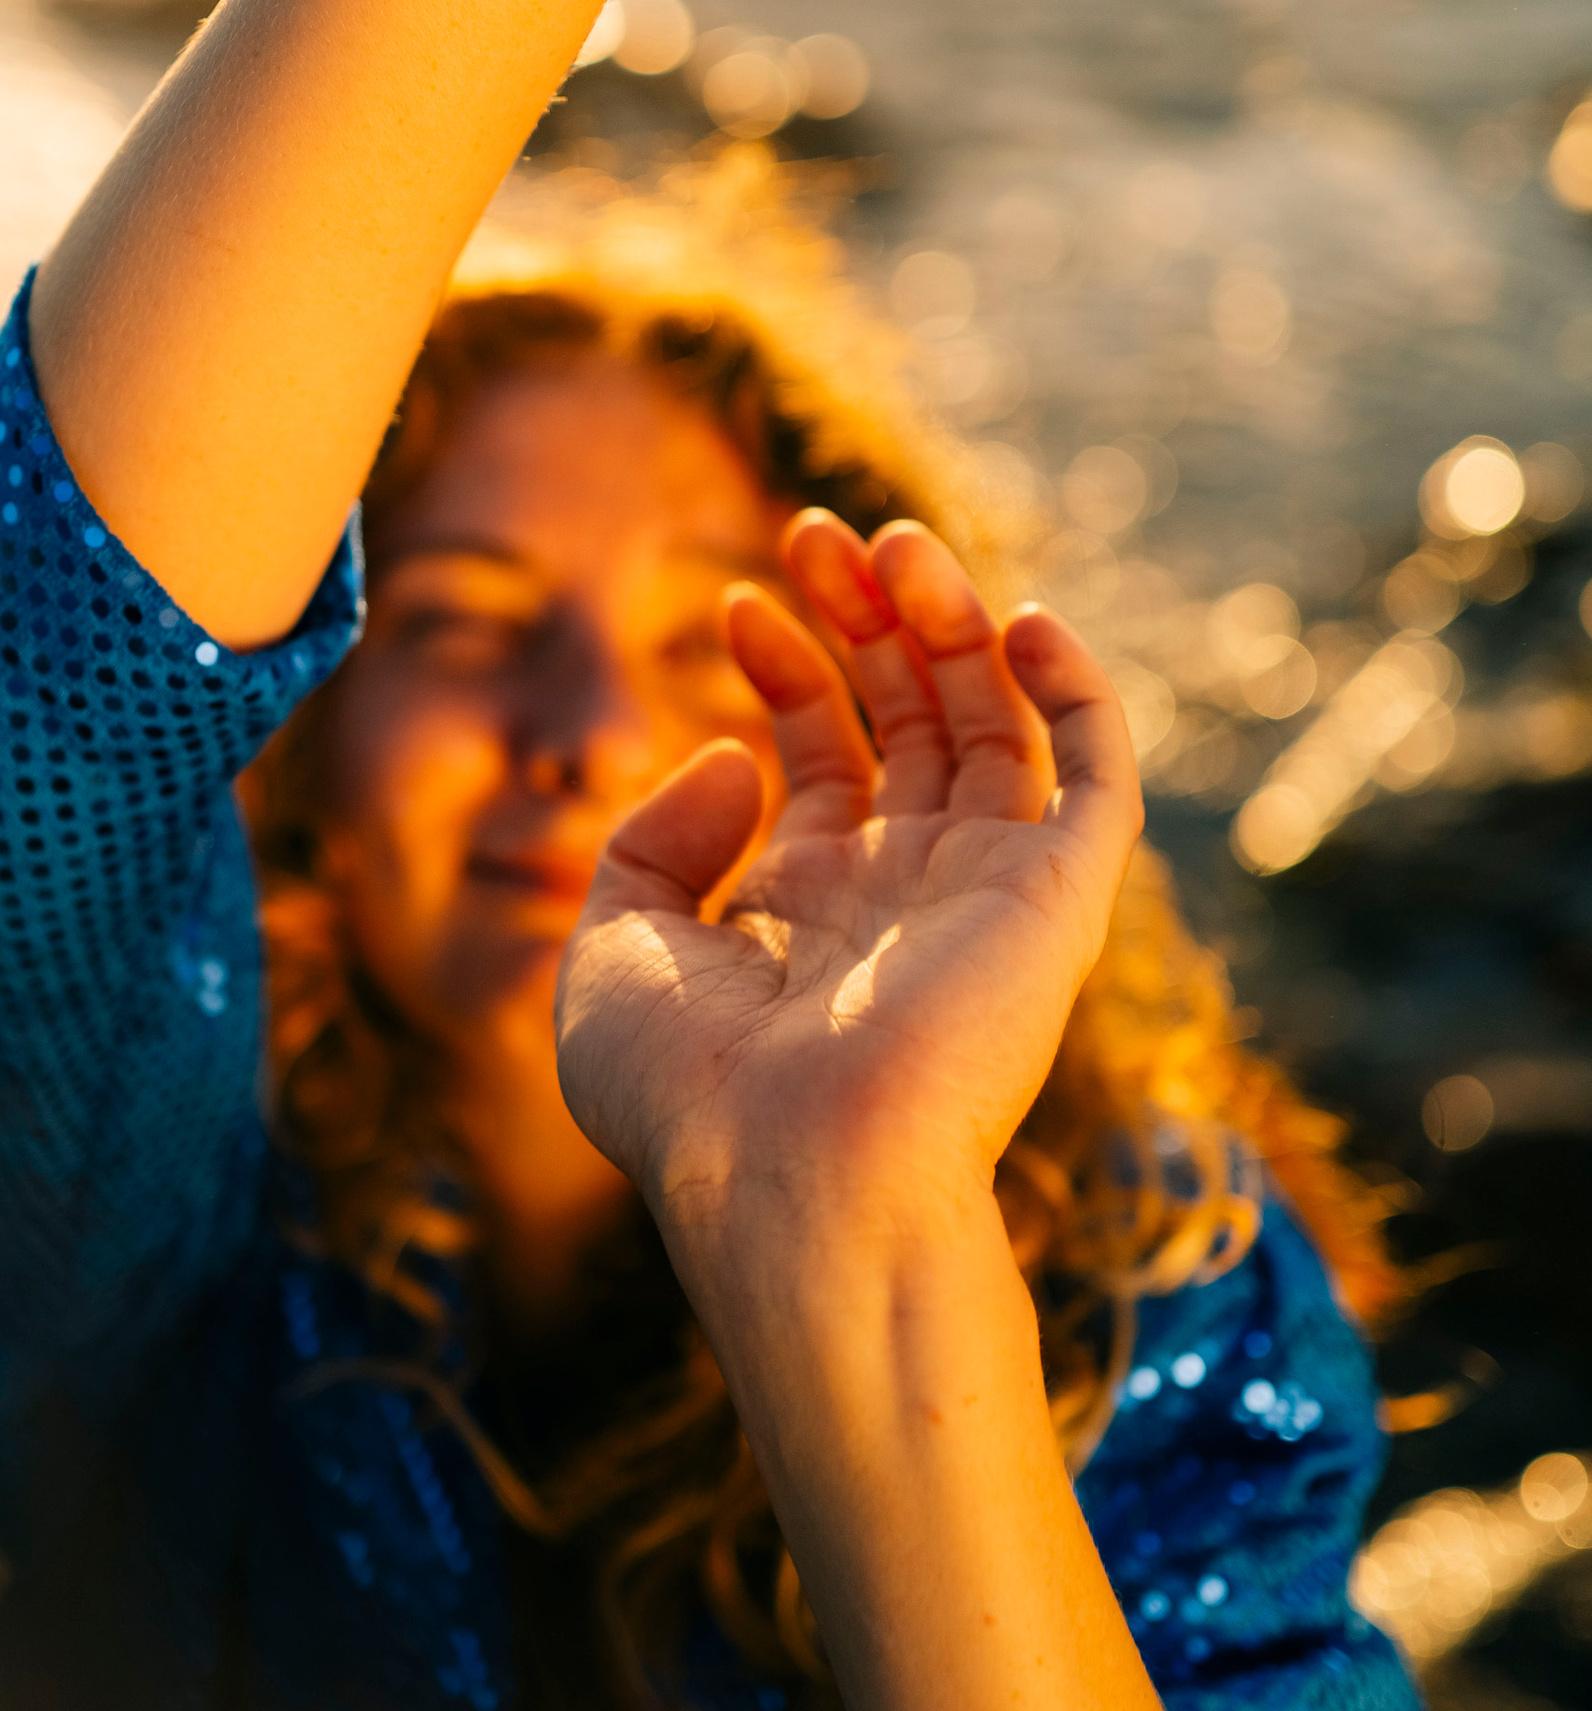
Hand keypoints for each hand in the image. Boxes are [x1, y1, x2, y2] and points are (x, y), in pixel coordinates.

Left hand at [554, 517, 1139, 1280]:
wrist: (785, 1183)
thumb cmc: (686, 1097)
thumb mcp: (614, 952)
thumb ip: (654, 843)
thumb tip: (740, 751)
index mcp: (809, 907)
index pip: (822, 752)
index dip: (786, 665)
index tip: (737, 602)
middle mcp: (904, 892)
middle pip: (907, 716)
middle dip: (867, 614)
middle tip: (817, 528)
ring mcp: (983, 894)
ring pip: (992, 721)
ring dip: (950, 621)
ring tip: (894, 541)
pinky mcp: (1056, 902)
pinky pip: (1096, 780)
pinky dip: (1075, 691)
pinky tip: (1018, 619)